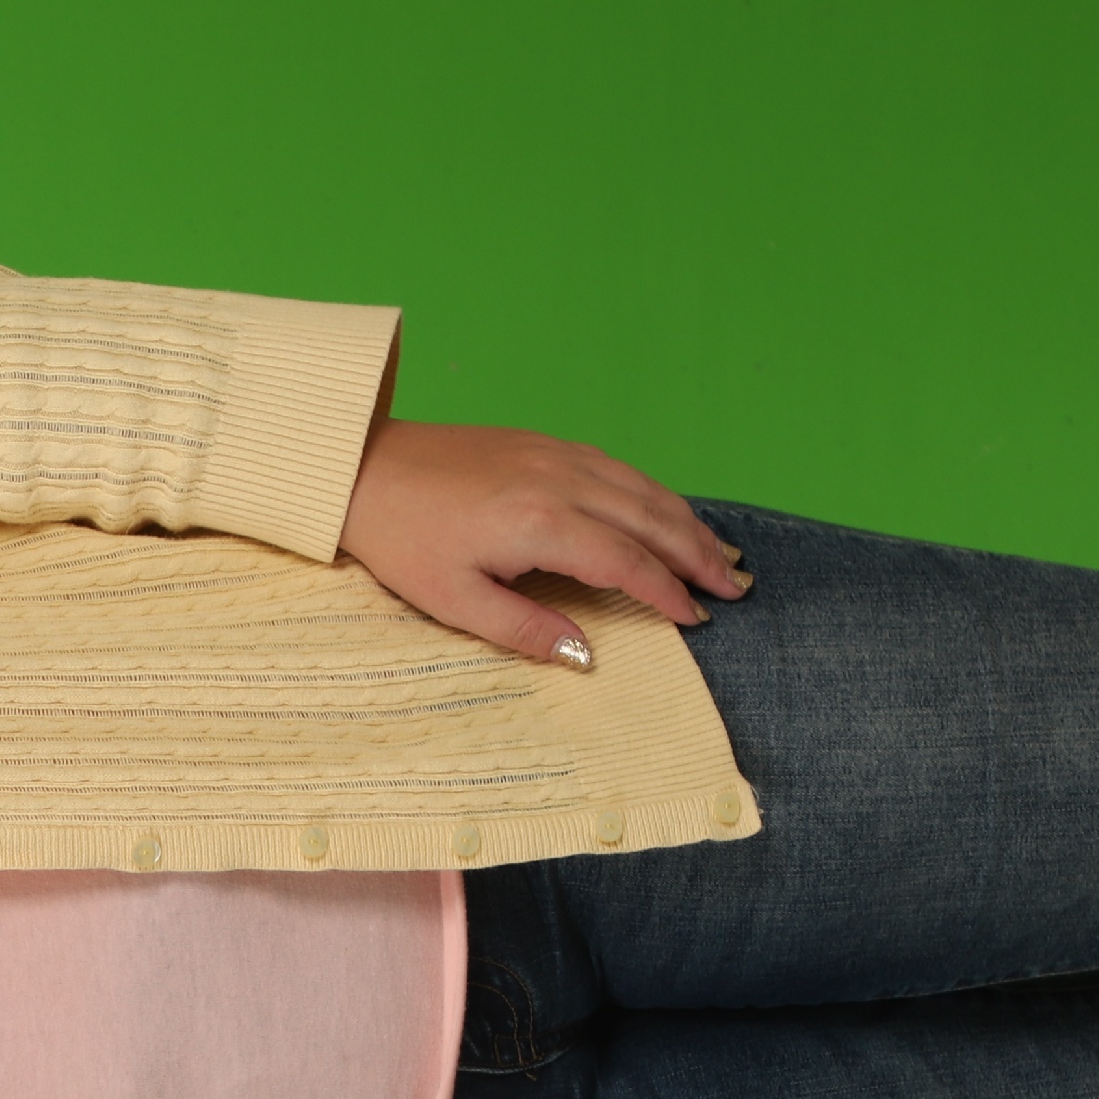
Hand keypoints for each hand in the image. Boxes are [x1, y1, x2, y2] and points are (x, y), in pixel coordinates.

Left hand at [340, 418, 748, 665]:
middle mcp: (560, 481)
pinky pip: (617, 468)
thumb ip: (526, 630)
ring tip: (721, 554)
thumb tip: (587, 655)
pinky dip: (654, 493)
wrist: (361, 469)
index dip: (666, 593)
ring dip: (686, 521)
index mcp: (540, 524)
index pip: (626, 562)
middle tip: (736, 588)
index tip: (695, 619)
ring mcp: (555, 454)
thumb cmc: (401, 538)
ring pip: (642, 488)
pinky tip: (667, 512)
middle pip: (650, 519)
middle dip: (698, 555)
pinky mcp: (544, 443)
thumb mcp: (454, 602)